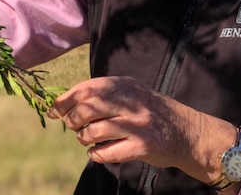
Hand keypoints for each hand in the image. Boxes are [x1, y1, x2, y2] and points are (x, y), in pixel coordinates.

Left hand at [48, 76, 235, 185]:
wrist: (187, 132)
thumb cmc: (151, 112)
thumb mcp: (131, 93)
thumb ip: (104, 95)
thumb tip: (65, 103)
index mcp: (125, 85)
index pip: (87, 88)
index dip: (65, 100)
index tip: (53, 111)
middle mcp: (132, 101)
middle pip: (88, 108)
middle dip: (73, 120)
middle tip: (73, 127)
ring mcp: (138, 124)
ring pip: (95, 130)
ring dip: (83, 137)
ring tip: (87, 139)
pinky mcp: (143, 145)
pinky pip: (108, 152)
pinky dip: (96, 154)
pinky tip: (98, 152)